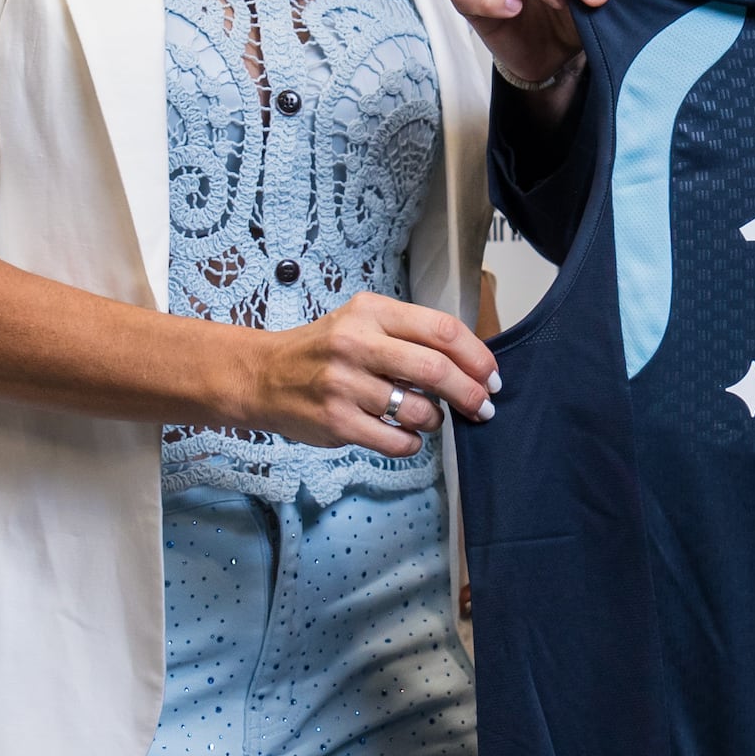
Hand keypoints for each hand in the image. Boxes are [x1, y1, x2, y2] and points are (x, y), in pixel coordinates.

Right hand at [240, 292, 499, 458]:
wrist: (262, 375)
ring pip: (417, 409)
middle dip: (470, 393)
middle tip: (484, 407)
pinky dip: (411, 443)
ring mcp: (343, 384)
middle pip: (435, 370)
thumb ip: (410, 334)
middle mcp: (357, 344)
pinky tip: (408, 437)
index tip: (492, 375)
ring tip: (432, 418)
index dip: (476, 356)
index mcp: (372, 312)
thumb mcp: (364, 322)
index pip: (441, 330)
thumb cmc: (324, 349)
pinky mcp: (334, 422)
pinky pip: (394, 440)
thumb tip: (470, 363)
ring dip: (436, 419)